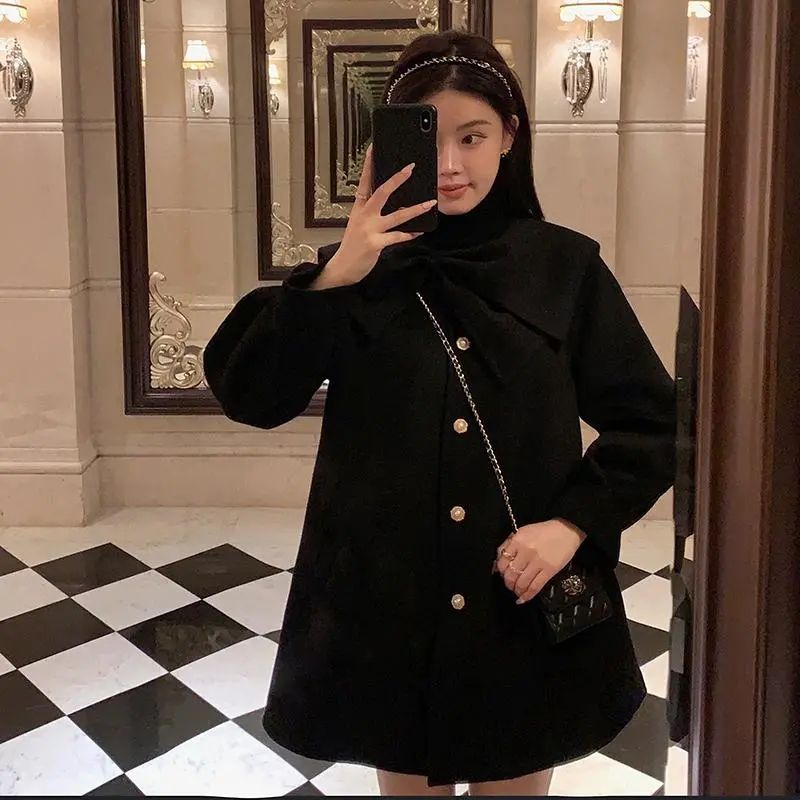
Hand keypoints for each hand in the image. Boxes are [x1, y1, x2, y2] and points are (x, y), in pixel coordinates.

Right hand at [327, 143, 437, 282]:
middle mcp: (364, 216)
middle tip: (410, 168)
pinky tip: (419, 231)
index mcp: (359, 209)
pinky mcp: (375, 244)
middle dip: (397, 179)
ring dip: (415, 209)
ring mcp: (369, 230)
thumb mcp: (358, 225)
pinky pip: (398, 236)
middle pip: (381, 192)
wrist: (343, 268)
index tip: (374, 148)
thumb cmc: (353, 246)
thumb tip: (394, 203)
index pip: (364, 182)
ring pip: (397, 215)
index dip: (369, 165)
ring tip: (429, 203)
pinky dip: (409, 234)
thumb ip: (372, 213)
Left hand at [492, 519, 586, 604]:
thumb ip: (509, 545)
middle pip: (510, 574)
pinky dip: (527, 596)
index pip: (502, 562)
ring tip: (517, 591)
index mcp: (517, 540)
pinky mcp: (550, 570)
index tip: (502, 575)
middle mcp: (526, 551)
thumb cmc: (543, 532)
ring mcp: (538, 562)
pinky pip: (535, 587)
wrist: (566, 530)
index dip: (500, 572)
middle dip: (508, 583)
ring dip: (516, 590)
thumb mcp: (522, 532)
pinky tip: (523, 599)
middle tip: (510, 585)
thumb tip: (497, 564)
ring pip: (521, 583)